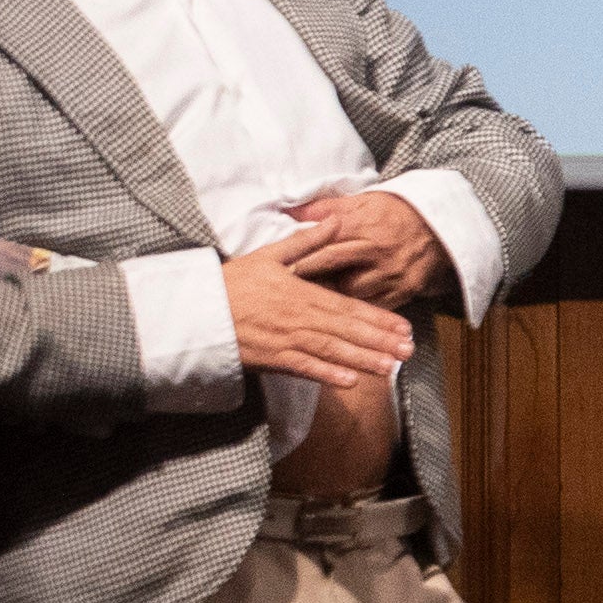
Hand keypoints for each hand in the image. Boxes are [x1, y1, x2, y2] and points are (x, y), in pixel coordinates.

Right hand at [217, 233, 413, 392]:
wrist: (194, 308)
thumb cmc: (232, 282)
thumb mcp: (268, 255)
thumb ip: (306, 242)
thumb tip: (336, 221)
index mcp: (302, 292)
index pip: (349, 306)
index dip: (379, 318)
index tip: (403, 327)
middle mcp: (299, 317)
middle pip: (347, 331)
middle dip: (380, 342)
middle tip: (408, 351)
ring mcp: (286, 339)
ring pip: (332, 351)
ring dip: (362, 360)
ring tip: (390, 368)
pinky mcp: (270, 358)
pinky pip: (303, 368)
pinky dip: (326, 375)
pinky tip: (350, 382)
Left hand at [277, 187, 448, 308]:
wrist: (439, 226)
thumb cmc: (395, 212)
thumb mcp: (362, 202)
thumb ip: (325, 208)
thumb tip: (289, 211)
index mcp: (364, 228)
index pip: (324, 249)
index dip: (299, 262)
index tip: (278, 274)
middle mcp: (377, 253)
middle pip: (336, 276)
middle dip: (309, 287)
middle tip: (286, 298)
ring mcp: (392, 274)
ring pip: (354, 296)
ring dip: (332, 302)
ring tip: (310, 310)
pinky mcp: (406, 290)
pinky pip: (376, 307)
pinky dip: (359, 313)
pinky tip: (343, 319)